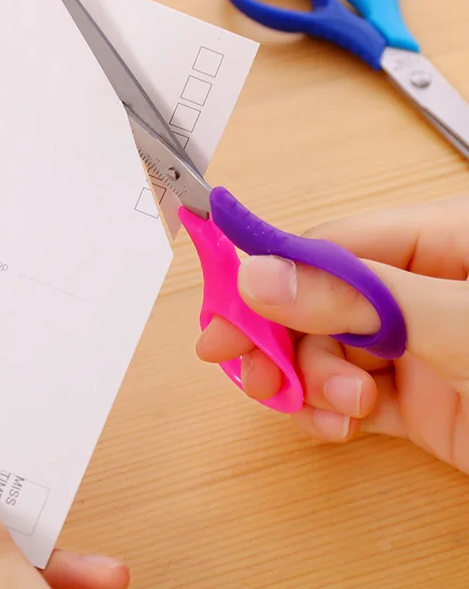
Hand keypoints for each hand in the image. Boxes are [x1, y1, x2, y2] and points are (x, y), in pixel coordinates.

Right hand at [196, 197, 468, 472]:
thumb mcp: (457, 328)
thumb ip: (364, 299)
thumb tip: (262, 277)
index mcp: (444, 245)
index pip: (334, 246)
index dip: (274, 273)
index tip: (225, 304)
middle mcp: (425, 293)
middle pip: (322, 301)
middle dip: (287, 339)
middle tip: (250, 367)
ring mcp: (424, 349)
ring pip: (330, 352)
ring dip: (313, 382)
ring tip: (332, 406)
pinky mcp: (424, 403)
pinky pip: (352, 397)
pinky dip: (331, 412)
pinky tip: (336, 425)